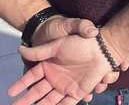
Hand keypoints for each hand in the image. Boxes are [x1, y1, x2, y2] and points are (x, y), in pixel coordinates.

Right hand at [11, 32, 128, 104]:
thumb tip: (20, 50)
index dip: (21, 84)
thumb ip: (39, 51)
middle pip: (37, 92)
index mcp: (50, 65)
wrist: (103, 48)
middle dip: (25, 100)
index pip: (31, 77)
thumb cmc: (81, 44)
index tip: (10, 92)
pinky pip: (64, 104)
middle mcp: (56, 77)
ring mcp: (65, 86)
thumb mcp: (58, 45)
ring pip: (48, 100)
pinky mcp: (76, 92)